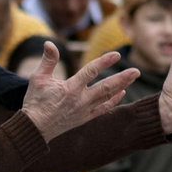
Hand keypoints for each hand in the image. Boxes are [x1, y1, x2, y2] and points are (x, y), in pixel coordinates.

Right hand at [20, 43, 139, 142]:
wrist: (34, 128)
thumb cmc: (35, 101)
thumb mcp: (38, 78)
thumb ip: (48, 60)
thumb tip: (49, 43)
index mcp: (70, 88)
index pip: (91, 71)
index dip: (104, 62)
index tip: (116, 54)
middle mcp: (80, 100)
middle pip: (106, 87)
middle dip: (122, 78)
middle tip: (137, 71)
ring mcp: (84, 110)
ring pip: (107, 97)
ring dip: (121, 86)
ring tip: (133, 77)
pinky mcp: (85, 118)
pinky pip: (103, 109)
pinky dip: (113, 101)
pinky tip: (121, 93)